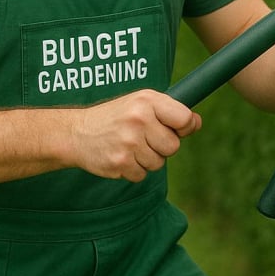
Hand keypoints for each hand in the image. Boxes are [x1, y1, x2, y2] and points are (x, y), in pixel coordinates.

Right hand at [71, 90, 201, 181]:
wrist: (77, 132)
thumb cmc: (115, 117)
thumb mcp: (140, 103)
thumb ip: (169, 111)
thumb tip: (197, 122)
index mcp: (147, 100)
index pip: (184, 118)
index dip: (184, 127)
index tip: (175, 128)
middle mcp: (139, 119)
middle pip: (173, 146)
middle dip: (162, 147)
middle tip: (143, 138)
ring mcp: (129, 142)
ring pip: (158, 163)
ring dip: (147, 159)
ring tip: (129, 146)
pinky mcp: (120, 162)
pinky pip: (143, 175)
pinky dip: (134, 170)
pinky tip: (121, 156)